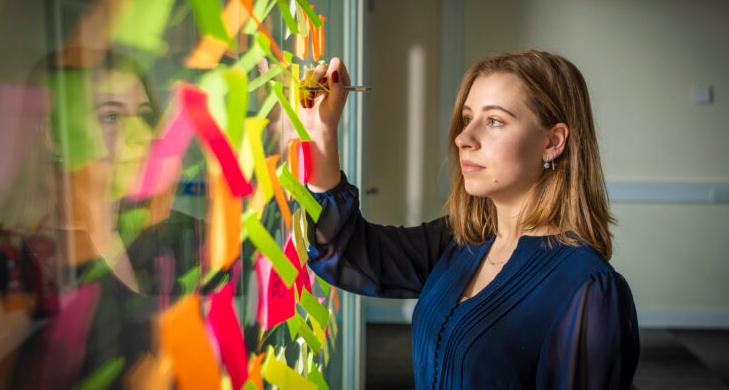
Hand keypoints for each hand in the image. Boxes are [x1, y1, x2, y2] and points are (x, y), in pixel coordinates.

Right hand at [298, 57, 350, 191]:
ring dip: (310, 87)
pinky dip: (304, 91)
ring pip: (310, 72)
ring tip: (313, 99)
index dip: (331, 71)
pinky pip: (302, 80)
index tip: (329, 82)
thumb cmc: (328, 117)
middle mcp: (330, 79)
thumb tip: (334, 69)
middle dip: (318, 79)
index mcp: (342, 80)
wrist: (315, 128)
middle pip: (322, 66)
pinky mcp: (307, 86)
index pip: (336, 63)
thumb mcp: (335, 101)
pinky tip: (308, 101)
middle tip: (318, 93)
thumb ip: (336, 84)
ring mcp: (318, 82)